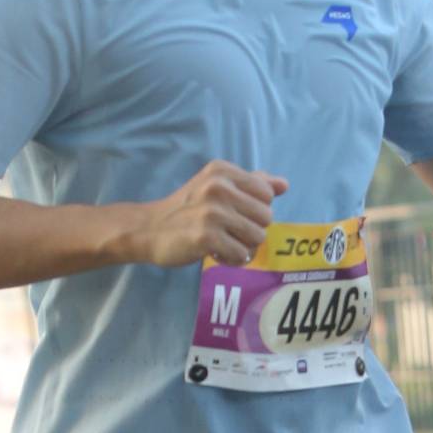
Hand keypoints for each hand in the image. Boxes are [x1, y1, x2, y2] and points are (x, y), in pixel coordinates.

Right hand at [141, 160, 289, 270]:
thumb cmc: (187, 210)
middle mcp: (218, 187)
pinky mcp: (206, 236)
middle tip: (228, 232)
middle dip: (251, 230)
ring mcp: (212, 212)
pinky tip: (216, 254)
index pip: (267, 194)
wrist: (149, 230)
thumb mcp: (216, 187)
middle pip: (266, 217)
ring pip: (257, 237)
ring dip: (243, 247)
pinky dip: (232, 260)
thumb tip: (284, 185)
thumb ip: (251, 184)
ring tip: (223, 243)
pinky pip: (241, 255)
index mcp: (223, 172)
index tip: (234, 215)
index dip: (255, 210)